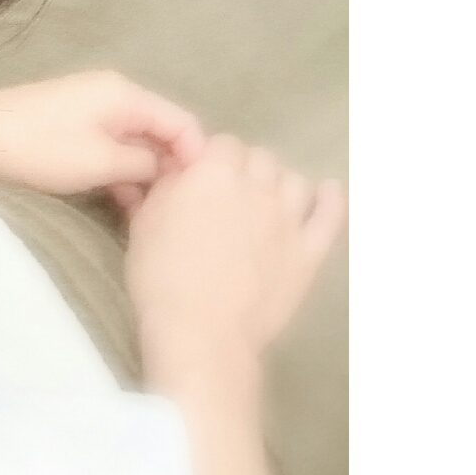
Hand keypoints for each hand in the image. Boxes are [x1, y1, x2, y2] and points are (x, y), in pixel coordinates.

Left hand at [0, 70, 203, 196]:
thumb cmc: (40, 147)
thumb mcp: (101, 161)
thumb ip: (145, 164)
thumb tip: (170, 170)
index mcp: (126, 95)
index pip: (182, 122)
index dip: (197, 159)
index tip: (203, 199)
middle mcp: (115, 96)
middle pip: (161, 133)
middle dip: (172, 170)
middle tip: (181, 214)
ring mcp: (92, 112)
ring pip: (136, 146)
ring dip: (146, 178)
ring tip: (156, 218)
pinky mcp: (74, 130)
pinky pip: (113, 151)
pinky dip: (122, 174)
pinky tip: (127, 208)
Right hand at [125, 134, 344, 391]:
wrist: (202, 331)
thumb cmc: (162, 275)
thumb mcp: (145, 220)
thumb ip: (165, 186)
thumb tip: (175, 169)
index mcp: (213, 173)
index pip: (222, 143)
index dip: (210, 157)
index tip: (199, 175)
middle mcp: (256, 187)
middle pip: (260, 157)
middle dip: (244, 168)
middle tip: (227, 193)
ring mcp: (288, 220)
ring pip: (293, 181)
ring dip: (278, 183)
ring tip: (264, 200)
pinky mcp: (308, 253)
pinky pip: (329, 217)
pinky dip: (331, 201)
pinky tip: (328, 193)